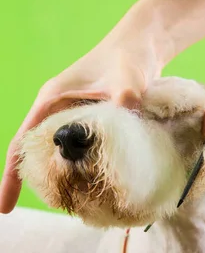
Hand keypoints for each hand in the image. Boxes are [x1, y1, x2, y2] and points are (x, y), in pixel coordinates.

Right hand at [0, 6, 163, 213]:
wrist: (143, 43)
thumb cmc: (129, 55)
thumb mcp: (126, 78)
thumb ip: (124, 99)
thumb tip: (123, 123)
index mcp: (53, 99)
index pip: (22, 142)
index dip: (11, 176)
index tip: (5, 208)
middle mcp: (58, 109)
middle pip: (37, 152)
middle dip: (39, 182)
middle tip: (58, 209)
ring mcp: (74, 115)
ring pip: (60, 153)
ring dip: (62, 176)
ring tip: (76, 204)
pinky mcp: (92, 120)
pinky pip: (81, 149)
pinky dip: (83, 168)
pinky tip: (95, 184)